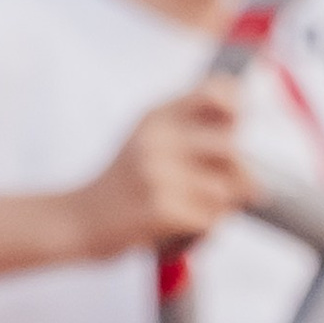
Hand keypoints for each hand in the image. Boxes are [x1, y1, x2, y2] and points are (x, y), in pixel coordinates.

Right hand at [72, 79, 252, 256]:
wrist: (82, 218)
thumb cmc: (124, 180)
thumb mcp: (146, 137)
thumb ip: (187, 125)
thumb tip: (240, 119)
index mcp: (156, 116)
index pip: (212, 93)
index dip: (236, 106)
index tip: (240, 126)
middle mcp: (156, 139)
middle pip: (231, 149)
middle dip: (241, 175)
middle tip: (239, 188)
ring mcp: (157, 174)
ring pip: (225, 190)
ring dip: (223, 207)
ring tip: (202, 210)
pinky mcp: (161, 210)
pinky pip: (210, 220)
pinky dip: (206, 228)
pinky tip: (186, 226)